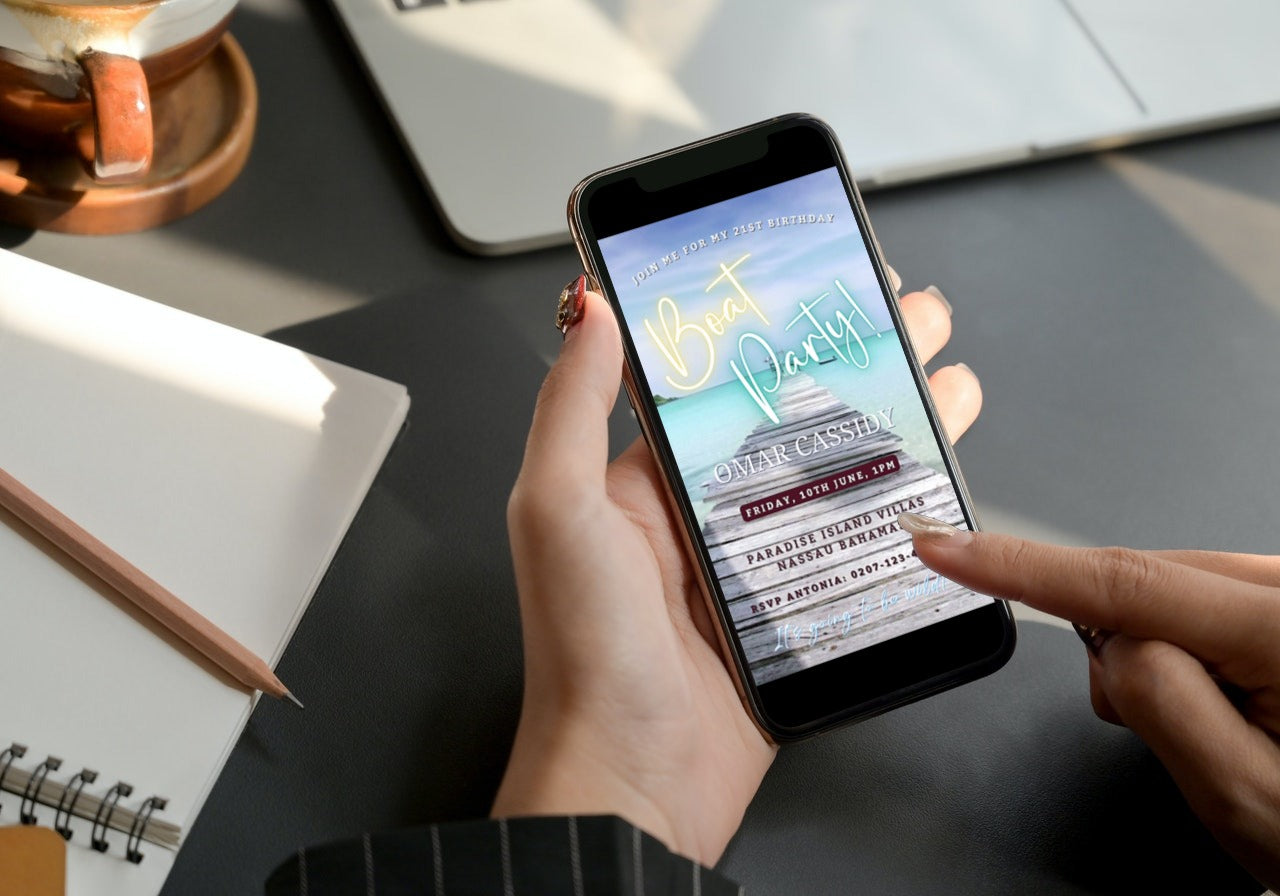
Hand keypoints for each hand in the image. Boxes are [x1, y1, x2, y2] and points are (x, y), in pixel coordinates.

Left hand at [495, 279, 979, 865]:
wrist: (634, 785)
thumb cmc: (584, 654)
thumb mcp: (558, 511)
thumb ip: (572, 407)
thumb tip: (590, 309)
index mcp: (644, 479)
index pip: (719, 381)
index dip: (773, 331)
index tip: (821, 283)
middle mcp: (701, 513)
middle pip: (795, 416)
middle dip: (857, 361)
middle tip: (913, 317)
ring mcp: (753, 562)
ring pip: (836, 472)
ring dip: (892, 421)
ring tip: (946, 378)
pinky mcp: (795, 611)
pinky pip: (853, 543)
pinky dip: (899, 507)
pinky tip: (937, 477)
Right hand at [903, 521, 1279, 890]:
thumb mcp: (1245, 800)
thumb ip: (1160, 704)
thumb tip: (1106, 640)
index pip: (1123, 581)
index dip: (1019, 563)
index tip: (946, 546)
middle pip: (1149, 582)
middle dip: (1126, 646)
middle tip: (1180, 735)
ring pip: (1174, 590)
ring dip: (1166, 653)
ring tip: (1227, 729)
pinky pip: (1205, 599)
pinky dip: (1192, 646)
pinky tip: (1238, 701)